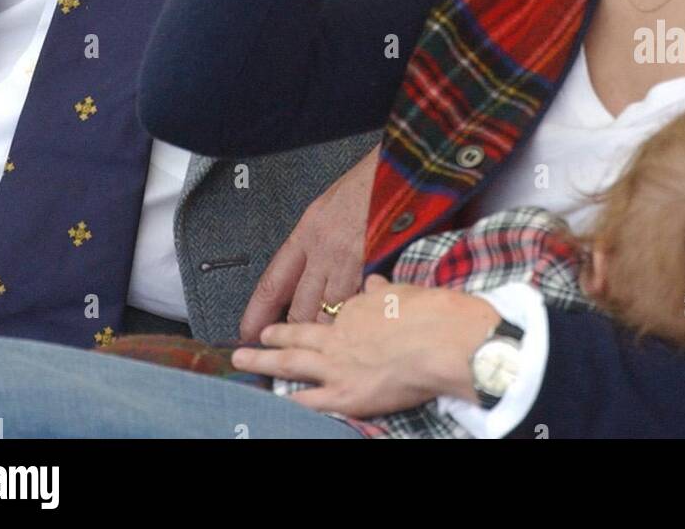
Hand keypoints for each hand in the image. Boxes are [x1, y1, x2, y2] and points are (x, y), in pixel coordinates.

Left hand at [231, 274, 499, 415]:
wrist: (441, 341)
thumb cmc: (431, 313)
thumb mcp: (404, 291)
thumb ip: (383, 290)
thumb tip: (374, 283)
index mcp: (355, 307)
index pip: (328, 311)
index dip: (312, 315)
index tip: (303, 317)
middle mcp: (339, 334)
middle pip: (298, 332)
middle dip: (274, 334)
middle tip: (253, 337)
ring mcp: (338, 365)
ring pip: (292, 362)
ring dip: (265, 361)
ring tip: (243, 360)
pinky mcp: (345, 394)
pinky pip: (308, 401)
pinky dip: (289, 401)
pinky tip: (273, 401)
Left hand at [238, 147, 377, 341]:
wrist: (400, 168)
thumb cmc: (368, 184)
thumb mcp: (328, 207)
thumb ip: (314, 241)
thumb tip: (305, 273)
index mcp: (308, 230)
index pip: (273, 280)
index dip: (257, 311)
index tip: (248, 331)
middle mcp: (324, 248)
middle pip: (299, 306)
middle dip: (293, 330)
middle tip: (288, 345)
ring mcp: (350, 260)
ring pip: (328, 312)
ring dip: (326, 328)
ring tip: (326, 340)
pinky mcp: (376, 267)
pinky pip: (358, 304)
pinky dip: (355, 317)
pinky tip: (357, 323)